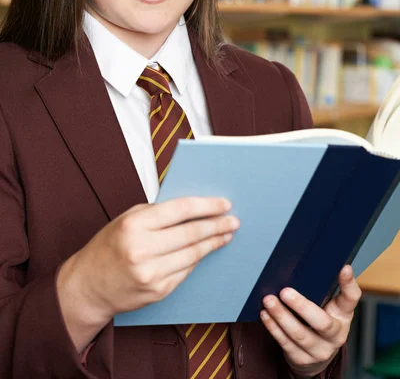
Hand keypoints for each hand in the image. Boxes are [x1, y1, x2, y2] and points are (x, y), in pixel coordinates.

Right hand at [57, 197, 238, 350]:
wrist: (88, 286)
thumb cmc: (109, 246)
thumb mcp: (127, 219)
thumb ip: (157, 213)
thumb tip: (194, 208)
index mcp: (134, 225)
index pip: (180, 210)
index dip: (206, 206)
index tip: (224, 203)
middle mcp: (142, 249)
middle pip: (191, 233)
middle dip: (216, 225)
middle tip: (233, 220)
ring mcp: (151, 273)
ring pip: (193, 254)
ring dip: (213, 243)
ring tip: (226, 234)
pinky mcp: (158, 291)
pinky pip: (186, 271)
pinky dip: (197, 259)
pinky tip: (206, 251)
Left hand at [260, 265, 361, 376]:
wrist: (315, 355)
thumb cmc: (320, 320)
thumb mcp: (329, 305)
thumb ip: (324, 287)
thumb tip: (311, 259)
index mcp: (343, 315)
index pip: (352, 299)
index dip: (348, 284)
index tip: (344, 268)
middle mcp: (336, 335)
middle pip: (322, 322)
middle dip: (302, 306)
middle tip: (285, 292)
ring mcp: (319, 350)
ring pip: (299, 334)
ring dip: (281, 316)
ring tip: (268, 300)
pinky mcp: (302, 359)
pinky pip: (285, 344)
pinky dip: (273, 328)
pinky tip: (265, 315)